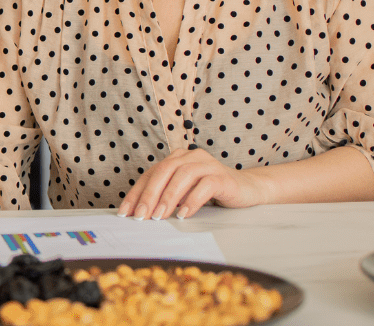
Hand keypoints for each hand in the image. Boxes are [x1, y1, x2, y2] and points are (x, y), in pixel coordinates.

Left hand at [117, 149, 268, 219]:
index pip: (151, 174)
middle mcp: (191, 157)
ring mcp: (208, 164)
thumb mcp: (184, 193)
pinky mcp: (223, 176)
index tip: (125, 212)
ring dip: (168, 197)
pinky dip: (192, 200)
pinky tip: (184, 214)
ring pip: (183, 176)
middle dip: (149, 195)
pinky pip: (205, 186)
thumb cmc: (212, 192)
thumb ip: (166, 196)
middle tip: (141, 216)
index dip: (136, 193)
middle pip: (164, 171)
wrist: (248, 189)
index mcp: (177, 158)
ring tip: (160, 216)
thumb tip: (141, 213)